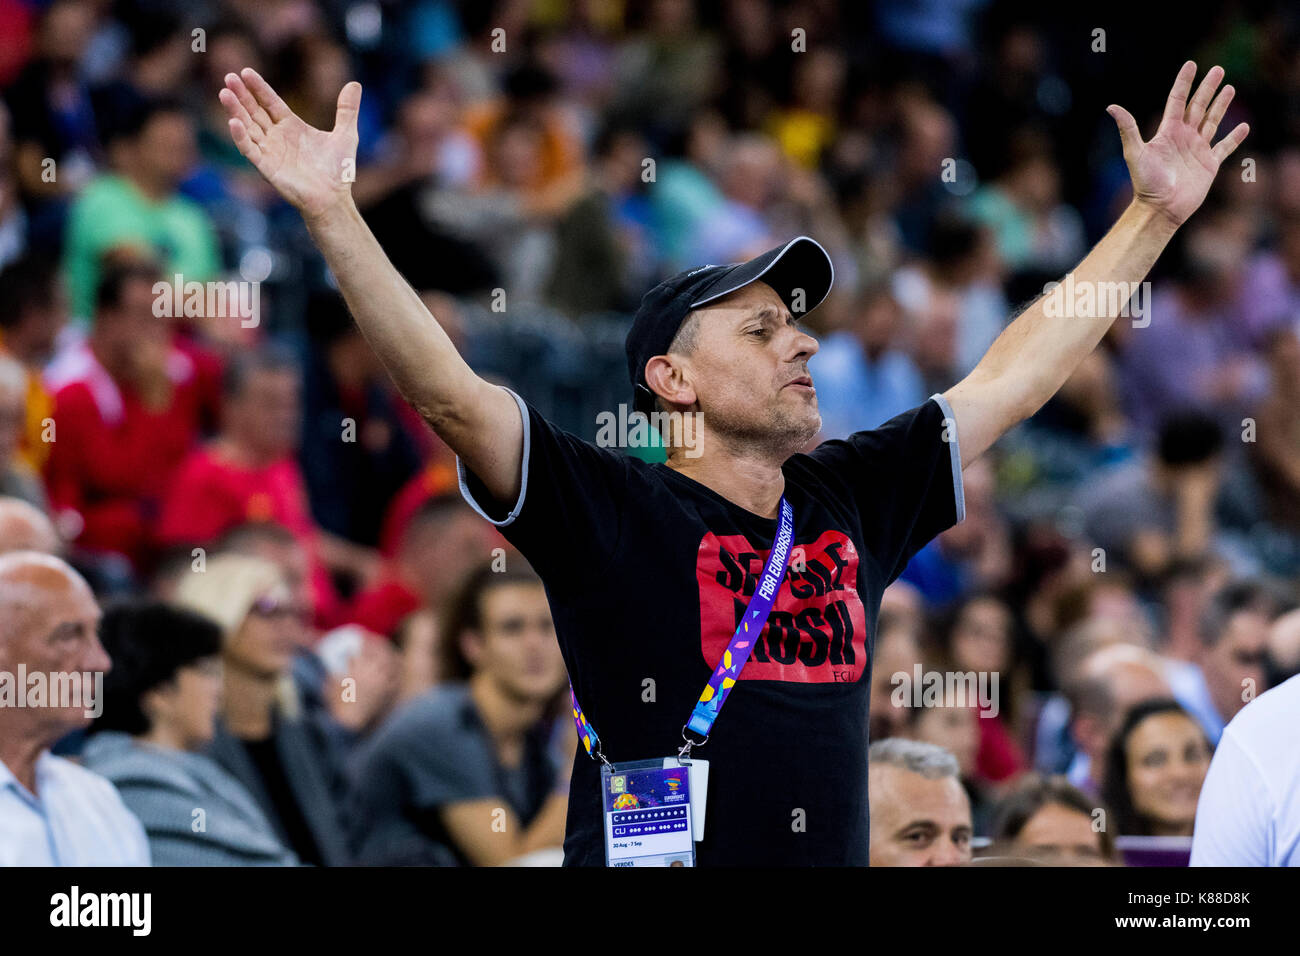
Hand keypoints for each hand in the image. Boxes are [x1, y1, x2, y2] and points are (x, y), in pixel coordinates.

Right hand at [219, 67, 360, 220]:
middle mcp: (277, 137)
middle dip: (242, 95)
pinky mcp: (266, 167)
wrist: (334, 199)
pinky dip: (240, 137)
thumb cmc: (338, 171)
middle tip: (229, 77)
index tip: (246, 72)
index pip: (270, 102)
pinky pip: (250, 149)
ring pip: (248, 127)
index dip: (258, 88)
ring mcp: (270, 151)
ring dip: (235, 111)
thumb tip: (355, 84)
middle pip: (254, 111)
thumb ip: (347, 110)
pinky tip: (234, 122)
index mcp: (292, 126)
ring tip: (225, 93)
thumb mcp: (346, 135)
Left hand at [1107, 61, 1249, 227]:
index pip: (1177, 100)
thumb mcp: (1135, 152)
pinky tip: (1244, 127)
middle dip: (1208, 88)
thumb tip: (1111, 106)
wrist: (1161, 208)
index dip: (1184, 82)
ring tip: (1230, 88)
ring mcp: (1197, 150)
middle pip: (1198, 106)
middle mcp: (1183, 138)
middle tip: (1218, 70)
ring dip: (1221, 105)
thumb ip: (1128, 128)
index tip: (1191, 64)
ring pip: (1212, 121)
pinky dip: (1235, 138)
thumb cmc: (1146, 183)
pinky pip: (1225, 147)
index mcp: (1168, 132)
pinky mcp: (1209, 164)